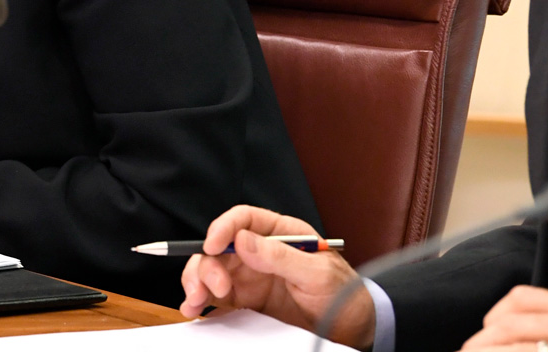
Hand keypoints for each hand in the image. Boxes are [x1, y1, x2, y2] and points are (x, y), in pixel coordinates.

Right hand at [179, 205, 373, 349]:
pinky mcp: (245, 300)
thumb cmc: (343, 294)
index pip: (243, 219)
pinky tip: (194, 309)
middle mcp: (259, 251)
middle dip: (208, 264)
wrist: (353, 329)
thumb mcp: (318, 273)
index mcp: (279, 233)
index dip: (223, 228)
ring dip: (197, 281)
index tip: (213, 245)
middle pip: (219, 247)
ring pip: (211, 270)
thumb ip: (280, 256)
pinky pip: (216, 296)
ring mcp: (250, 276)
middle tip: (216, 287)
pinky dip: (201, 301)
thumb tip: (242, 241)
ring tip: (196, 301)